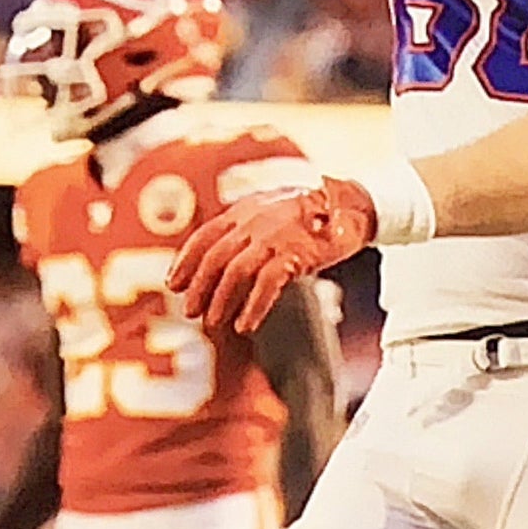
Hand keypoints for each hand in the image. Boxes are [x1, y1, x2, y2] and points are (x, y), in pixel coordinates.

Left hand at [169, 180, 375, 334]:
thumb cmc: (311, 213)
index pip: (204, 235)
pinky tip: (246, 324)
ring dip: (221, 300)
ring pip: (236, 272)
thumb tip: (221, 258)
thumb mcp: (270, 212)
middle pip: (215, 256)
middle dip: (199, 287)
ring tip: (214, 322)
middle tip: (190, 311)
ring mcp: (274, 236)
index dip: (185, 261)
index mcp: (244, 209)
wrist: (352, 204)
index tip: (174, 284)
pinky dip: (253, 307)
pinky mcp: (295, 252)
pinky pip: (266, 284)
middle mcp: (254, 220)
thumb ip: (246, 229)